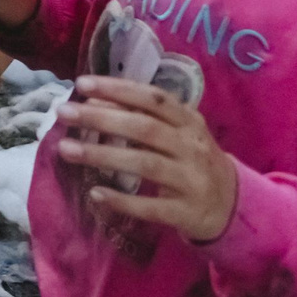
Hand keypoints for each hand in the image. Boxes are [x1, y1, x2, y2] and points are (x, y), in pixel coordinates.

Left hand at [57, 77, 239, 243]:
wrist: (232, 206)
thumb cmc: (191, 159)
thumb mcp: (175, 133)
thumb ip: (139, 115)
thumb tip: (91, 101)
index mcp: (189, 122)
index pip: (153, 99)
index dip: (118, 89)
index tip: (82, 83)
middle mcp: (193, 148)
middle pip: (145, 129)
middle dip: (102, 119)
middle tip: (63, 113)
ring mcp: (193, 181)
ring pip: (146, 164)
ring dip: (103, 155)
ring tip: (66, 150)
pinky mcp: (187, 212)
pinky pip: (152, 207)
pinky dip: (124, 201)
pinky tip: (96, 194)